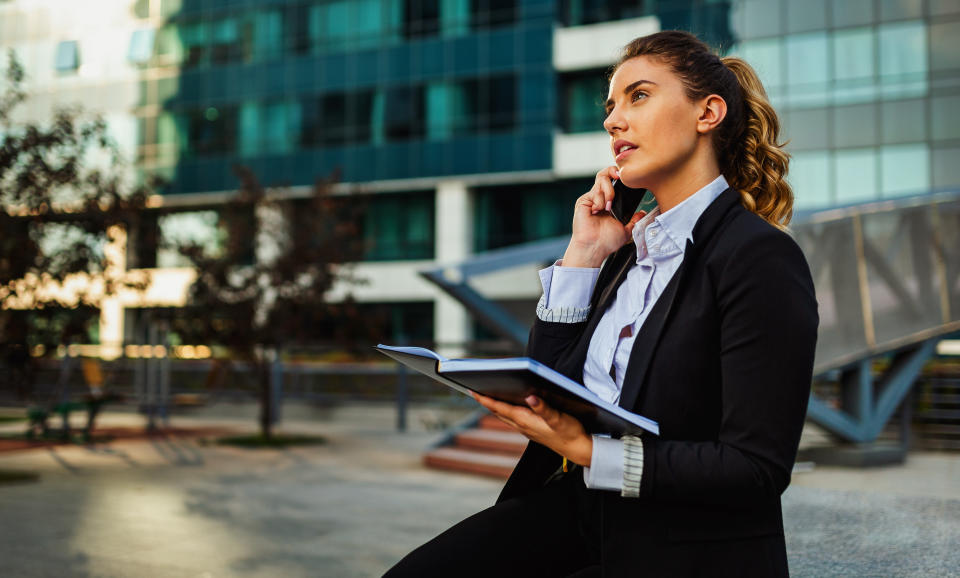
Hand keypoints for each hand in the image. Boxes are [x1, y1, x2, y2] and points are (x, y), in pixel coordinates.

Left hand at [471, 392, 592, 466]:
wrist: (578, 449)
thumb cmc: (569, 432)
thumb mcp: (558, 418)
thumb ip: (544, 408)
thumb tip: (530, 396)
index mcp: (525, 420)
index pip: (500, 408)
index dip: (486, 399)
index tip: (472, 391)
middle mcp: (522, 425)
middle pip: (498, 411)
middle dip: (486, 401)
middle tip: (473, 389)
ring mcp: (526, 429)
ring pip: (504, 416)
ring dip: (494, 406)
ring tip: (486, 395)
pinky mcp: (532, 430)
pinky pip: (512, 419)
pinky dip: (505, 410)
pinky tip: (507, 405)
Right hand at [563, 166, 645, 267]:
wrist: (595, 248)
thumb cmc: (606, 242)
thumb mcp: (625, 230)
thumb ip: (634, 220)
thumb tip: (643, 212)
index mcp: (608, 203)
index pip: (612, 182)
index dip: (618, 174)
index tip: (626, 176)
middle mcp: (598, 198)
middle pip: (604, 174)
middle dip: (613, 173)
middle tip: (619, 178)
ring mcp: (590, 199)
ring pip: (601, 180)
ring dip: (609, 192)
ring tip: (608, 207)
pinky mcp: (583, 201)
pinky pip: (594, 192)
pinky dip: (599, 201)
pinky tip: (598, 211)